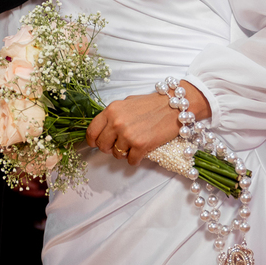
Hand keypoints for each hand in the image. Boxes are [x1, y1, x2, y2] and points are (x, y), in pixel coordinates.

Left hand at [86, 85, 210, 165]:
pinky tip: (141, 151)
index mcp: (111, 110)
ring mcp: (128, 135)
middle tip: (119, 145)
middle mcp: (117, 122)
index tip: (97, 143)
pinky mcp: (141, 146)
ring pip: (116, 155)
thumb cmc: (151, 104)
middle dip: (109, 148)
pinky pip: (131, 161)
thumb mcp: (126, 103)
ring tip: (133, 146)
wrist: (174, 106)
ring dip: (124, 153)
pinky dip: (135, 159)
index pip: (92, 132)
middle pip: (102, 146)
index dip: (93, 141)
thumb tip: (103, 129)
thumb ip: (113, 116)